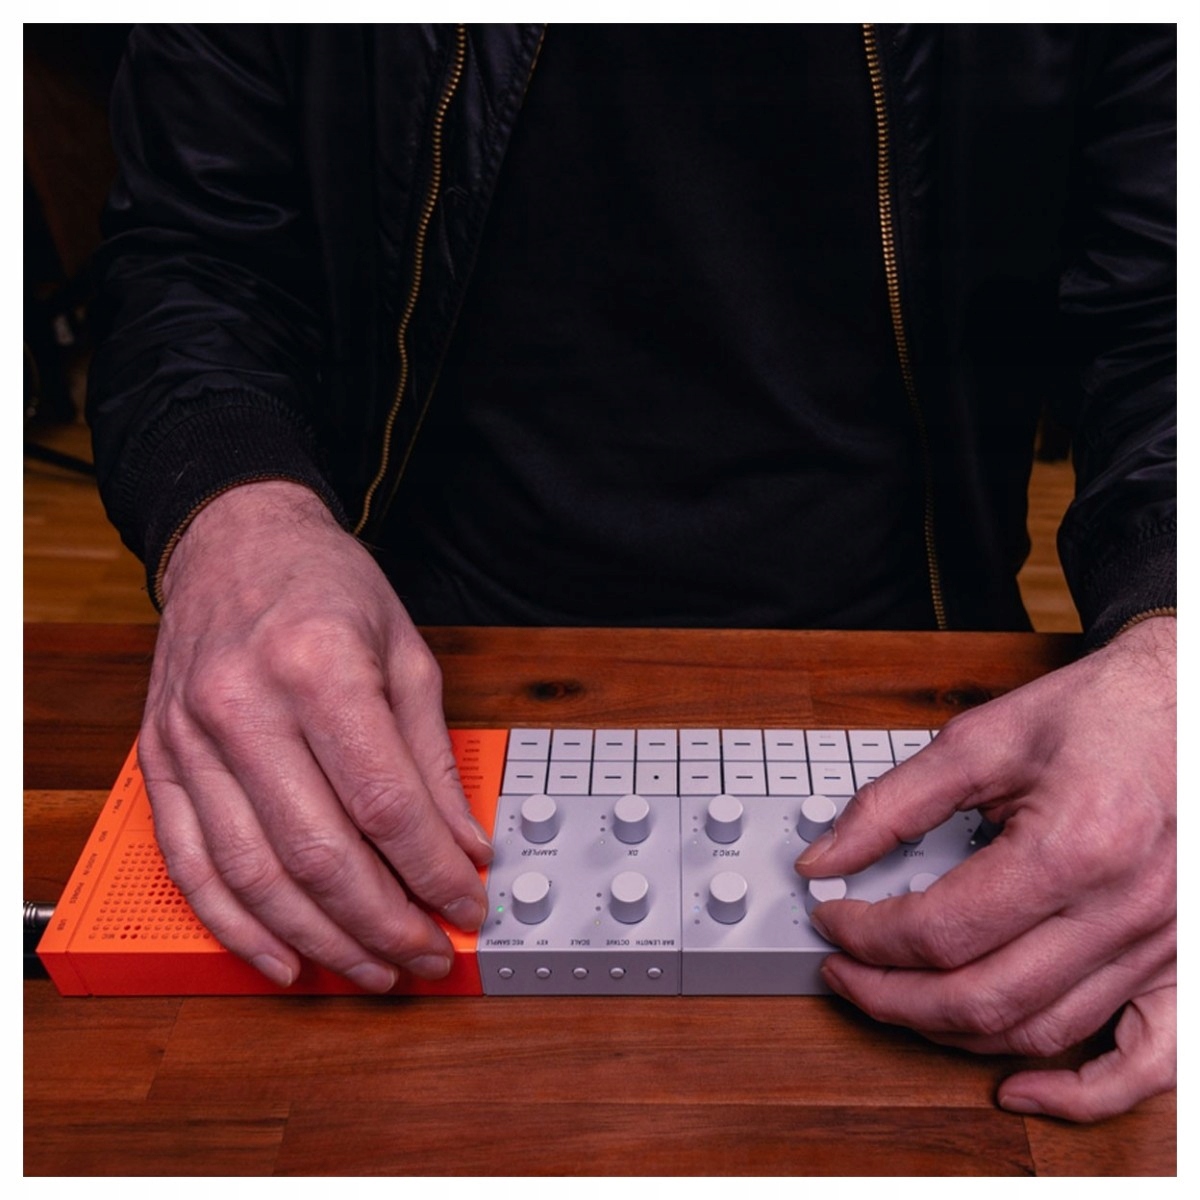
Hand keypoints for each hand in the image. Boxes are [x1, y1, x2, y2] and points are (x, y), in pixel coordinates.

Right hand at [140, 480, 491, 990]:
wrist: (232, 539)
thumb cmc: (325, 586)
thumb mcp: (405, 652)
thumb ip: (433, 756)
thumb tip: (463, 845)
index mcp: (318, 667)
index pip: (385, 803)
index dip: (433, 871)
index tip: (468, 904)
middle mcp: (244, 706)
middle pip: (319, 853)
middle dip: (385, 922)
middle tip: (428, 954)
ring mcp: (190, 738)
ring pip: (255, 875)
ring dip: (321, 939)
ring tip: (373, 968)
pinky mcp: (160, 761)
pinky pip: (191, 865)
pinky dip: (239, 926)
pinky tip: (285, 957)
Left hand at [796, 617, 1175, 1121]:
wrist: (1190, 705)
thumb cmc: (1101, 714)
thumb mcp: (983, 739)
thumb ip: (893, 804)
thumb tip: (826, 857)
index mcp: (1074, 848)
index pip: (942, 930)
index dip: (866, 934)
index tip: (832, 917)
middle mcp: (1123, 911)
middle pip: (983, 999)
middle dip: (889, 996)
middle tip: (842, 969)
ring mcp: (1161, 947)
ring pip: (1040, 1033)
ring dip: (951, 1032)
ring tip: (896, 999)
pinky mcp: (1182, 963)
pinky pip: (1144, 1064)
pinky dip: (1080, 1093)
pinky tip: (1019, 1088)